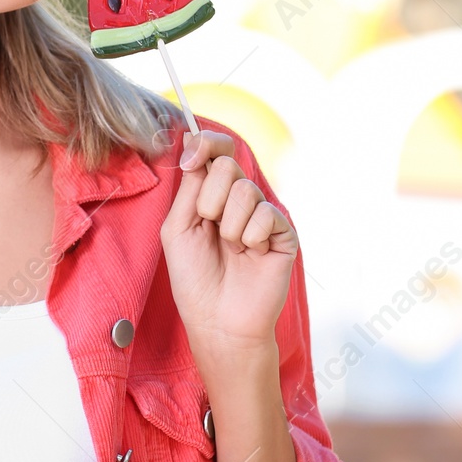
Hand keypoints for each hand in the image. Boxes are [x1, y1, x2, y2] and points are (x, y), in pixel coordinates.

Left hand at [160, 131, 297, 361]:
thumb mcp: (178, 227)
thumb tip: (193, 141)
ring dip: (228, 225)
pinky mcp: (283, 233)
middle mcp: (239, 199)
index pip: (216, 149)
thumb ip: (189, 186)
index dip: (205, 144)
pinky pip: (266, 215)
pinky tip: (251, 255)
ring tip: (231, 249)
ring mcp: (263, 215)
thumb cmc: (194, 278)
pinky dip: (251, 237)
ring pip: (245, 190)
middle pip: (227, 165)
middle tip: (210, 227)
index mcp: (211, 193)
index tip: (191, 159)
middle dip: (209, 199)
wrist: (217, 320)